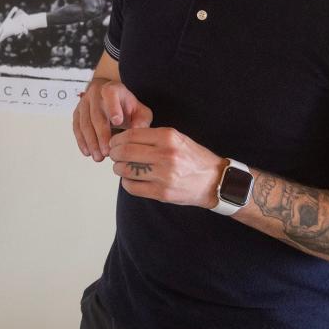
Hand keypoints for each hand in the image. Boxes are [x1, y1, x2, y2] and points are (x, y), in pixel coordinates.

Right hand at [74, 80, 152, 161]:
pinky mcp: (77, 113)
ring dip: (91, 142)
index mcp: (112, 89)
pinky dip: (82, 141)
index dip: (113, 107)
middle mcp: (95, 93)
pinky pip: (77, 128)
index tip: (117, 121)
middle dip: (101, 135)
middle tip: (107, 152)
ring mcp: (83, 103)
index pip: (110, 94)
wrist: (109, 96)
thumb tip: (137, 129)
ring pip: (84, 123)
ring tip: (98, 157)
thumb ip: (141, 120)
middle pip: (96, 114)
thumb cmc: (126, 106)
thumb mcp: (140, 110)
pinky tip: (88, 152)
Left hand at [108, 126, 226, 207]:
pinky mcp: (162, 193)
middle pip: (125, 152)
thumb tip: (123, 138)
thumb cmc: (194, 159)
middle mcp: (165, 155)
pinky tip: (131, 179)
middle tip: (113, 155)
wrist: (215, 181)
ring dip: (118, 168)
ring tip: (122, 167)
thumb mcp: (178, 139)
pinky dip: (126, 183)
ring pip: (125, 170)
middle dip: (114, 153)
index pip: (131, 135)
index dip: (117, 139)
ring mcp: (164, 176)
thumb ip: (153, 137)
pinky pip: (132, 187)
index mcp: (168, 137)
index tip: (114, 142)